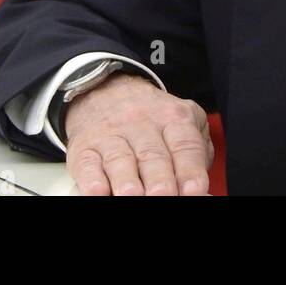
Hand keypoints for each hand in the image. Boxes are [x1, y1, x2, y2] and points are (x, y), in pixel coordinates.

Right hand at [63, 72, 213, 195]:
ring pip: (119, 160)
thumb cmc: (151, 119)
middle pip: (152, 155)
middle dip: (160, 180)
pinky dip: (92, 181)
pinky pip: (87, 165)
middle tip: (165, 195)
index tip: (195, 190)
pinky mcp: (84, 147)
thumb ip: (196, 154)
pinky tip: (98, 192)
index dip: (190, 170)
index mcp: (173, 118)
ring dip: (127, 181)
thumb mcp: (182, 123)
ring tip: (132, 196)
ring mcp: (110, 135)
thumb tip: (201, 190)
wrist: (105, 88)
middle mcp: (141, 124)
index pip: (185, 146)